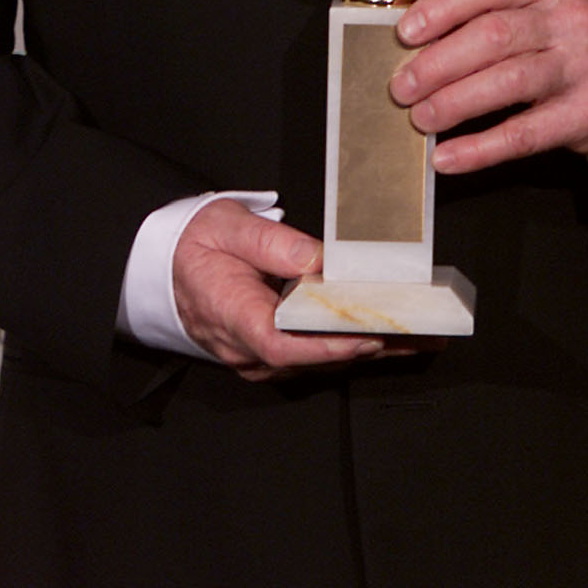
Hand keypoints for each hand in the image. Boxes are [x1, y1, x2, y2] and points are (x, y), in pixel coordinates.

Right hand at [172, 197, 414, 379]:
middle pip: (313, 358)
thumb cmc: (193, 244)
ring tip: (423, 337)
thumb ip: (271, 242)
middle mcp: (246, 348)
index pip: (281, 343)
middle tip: (422, 336)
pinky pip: (315, 354)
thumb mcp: (226, 226)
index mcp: (231, 315)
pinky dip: (352, 344)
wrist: (164, 266)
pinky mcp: (271, 352)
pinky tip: (389, 335)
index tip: (367, 335)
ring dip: (371, 349)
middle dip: (371, 347)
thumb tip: (317, 259)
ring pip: (320, 361)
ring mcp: (258, 356)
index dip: (326, 345)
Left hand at [388, 0, 587, 175]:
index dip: (442, 7)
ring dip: (453, 102)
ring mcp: (583, 66)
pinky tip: (448, 157)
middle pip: (492, 37)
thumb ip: (495, 7)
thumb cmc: (579, 34)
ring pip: (506, 83)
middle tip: (401, 86)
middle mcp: (570, 18)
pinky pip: (524, 134)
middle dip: (438, 63)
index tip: (406, 33)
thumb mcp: (548, 0)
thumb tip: (419, 35)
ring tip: (420, 117)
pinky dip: (480, 148)